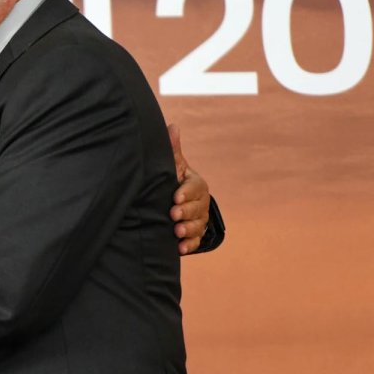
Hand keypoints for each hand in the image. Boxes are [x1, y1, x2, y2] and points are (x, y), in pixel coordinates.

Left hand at [168, 124, 210, 254]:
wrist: (173, 201)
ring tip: (176, 231)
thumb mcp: (173, 165)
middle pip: (198, 208)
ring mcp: (199, 219)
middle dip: (186, 212)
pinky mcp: (195, 234)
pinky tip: (180, 248)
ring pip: (198, 225)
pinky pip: (196, 241)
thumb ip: (173, 150)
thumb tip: (172, 126)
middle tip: (173, 215)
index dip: (186, 193)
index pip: (195, 187)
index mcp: (196, 184)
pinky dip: (189, 245)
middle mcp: (201, 202)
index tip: (175, 197)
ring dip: (188, 229)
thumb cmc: (172, 179)